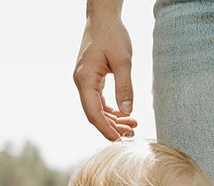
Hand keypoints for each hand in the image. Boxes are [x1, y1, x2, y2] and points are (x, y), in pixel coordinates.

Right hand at [74, 1, 138, 141]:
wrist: (103, 17)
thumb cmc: (112, 34)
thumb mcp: (123, 61)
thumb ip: (125, 87)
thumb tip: (127, 111)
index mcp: (85, 79)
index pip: (94, 113)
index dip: (106, 129)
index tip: (120, 141)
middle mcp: (81, 82)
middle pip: (94, 114)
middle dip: (112, 127)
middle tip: (131, 133)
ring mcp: (84, 81)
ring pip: (97, 109)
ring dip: (113, 119)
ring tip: (132, 125)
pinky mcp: (90, 79)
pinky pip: (99, 101)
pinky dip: (111, 110)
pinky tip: (124, 114)